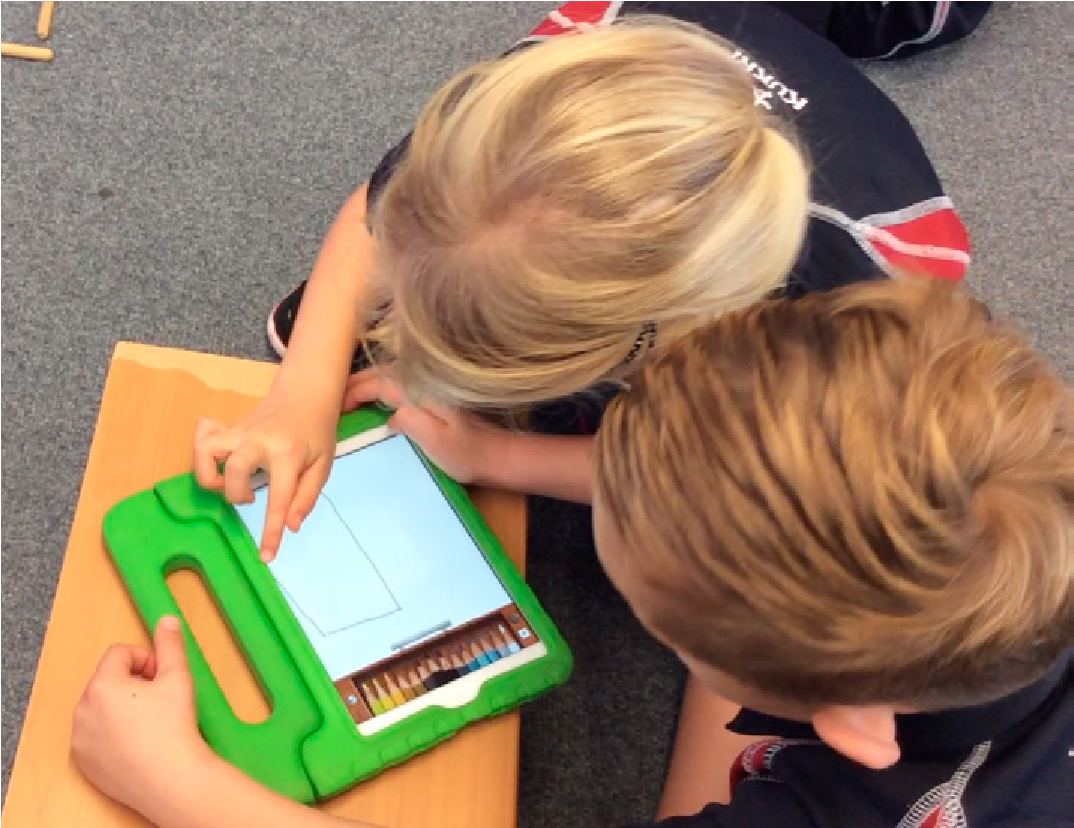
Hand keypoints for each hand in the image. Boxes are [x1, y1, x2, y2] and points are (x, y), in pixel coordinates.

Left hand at [72, 616, 210, 817]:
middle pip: (109, 680)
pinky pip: (96, 736)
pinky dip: (113, 735)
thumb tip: (167, 620)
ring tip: (150, 724)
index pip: (120, 654)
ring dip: (122, 708)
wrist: (171, 779)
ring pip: (102, 709)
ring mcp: (81, 739)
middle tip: (160, 701)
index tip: (162, 677)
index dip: (145, 659)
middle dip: (133, 684)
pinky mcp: (84, 763)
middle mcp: (84, 709)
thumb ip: (170, 645)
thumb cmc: (174, 726)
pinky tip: (138, 744)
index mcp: (103, 684)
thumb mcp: (178, 677)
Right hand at [193, 390, 337, 560]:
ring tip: (230, 483)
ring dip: (211, 476)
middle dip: (237, 495)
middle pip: (234, 471)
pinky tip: (217, 462)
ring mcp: (240, 432)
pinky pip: (202, 440)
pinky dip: (201, 455)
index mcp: (289, 453)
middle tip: (252, 497)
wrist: (305, 393)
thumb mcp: (323, 465)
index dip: (271, 531)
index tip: (266, 557)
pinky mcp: (228, 429)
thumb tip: (291, 527)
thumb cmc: (317, 433)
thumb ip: (306, 497)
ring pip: (207, 452)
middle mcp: (259, 441)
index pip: (279, 498)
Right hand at [342, 369, 511, 484]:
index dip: (357, 391)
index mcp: (424, 392)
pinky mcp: (434, 399)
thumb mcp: (437, 442)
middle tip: (336, 398)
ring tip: (349, 397)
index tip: (338, 405)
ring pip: (392, 378)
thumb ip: (412, 422)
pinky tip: (376, 401)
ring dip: (369, 383)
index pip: (382, 383)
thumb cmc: (468, 454)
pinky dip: (382, 389)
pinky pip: (401, 386)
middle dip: (358, 382)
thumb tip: (390, 415)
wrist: (498, 457)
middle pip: (385, 374)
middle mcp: (426, 385)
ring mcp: (431, 390)